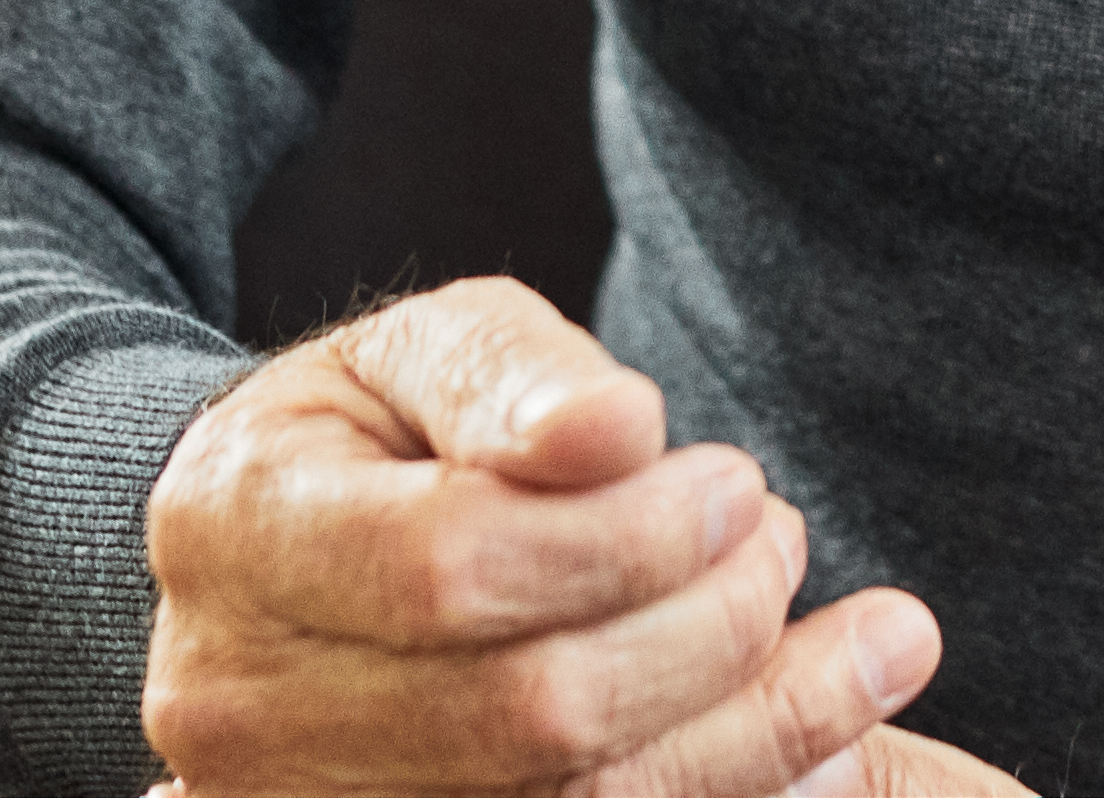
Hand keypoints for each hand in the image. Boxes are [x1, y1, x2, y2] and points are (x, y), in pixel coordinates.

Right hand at [142, 275, 971, 797]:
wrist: (282, 557)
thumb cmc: (377, 436)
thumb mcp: (424, 351)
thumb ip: (514, 375)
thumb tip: (617, 427)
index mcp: (237, 530)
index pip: (453, 565)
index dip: (626, 535)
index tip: (737, 481)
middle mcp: (237, 703)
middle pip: (525, 713)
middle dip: (707, 631)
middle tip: (785, 543)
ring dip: (753, 734)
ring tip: (866, 647)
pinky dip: (729, 796)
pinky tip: (826, 748)